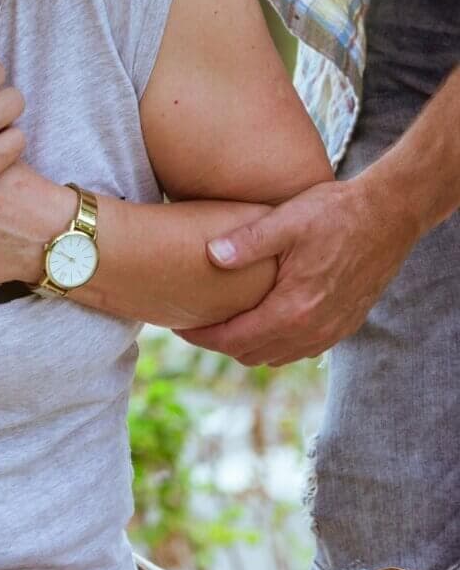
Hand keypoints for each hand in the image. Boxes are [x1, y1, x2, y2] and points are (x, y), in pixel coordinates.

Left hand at [176, 178, 415, 365]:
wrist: (390, 214)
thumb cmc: (337, 213)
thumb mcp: (287, 220)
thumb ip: (247, 241)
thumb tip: (210, 255)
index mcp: (293, 309)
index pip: (234, 339)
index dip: (202, 337)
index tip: (179, 326)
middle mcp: (313, 329)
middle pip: (251, 355)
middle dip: (220, 343)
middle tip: (199, 322)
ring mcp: (331, 331)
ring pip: (276, 357)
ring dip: (249, 345)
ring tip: (227, 321)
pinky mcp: (345, 325)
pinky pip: (301, 349)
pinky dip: (277, 342)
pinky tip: (265, 319)